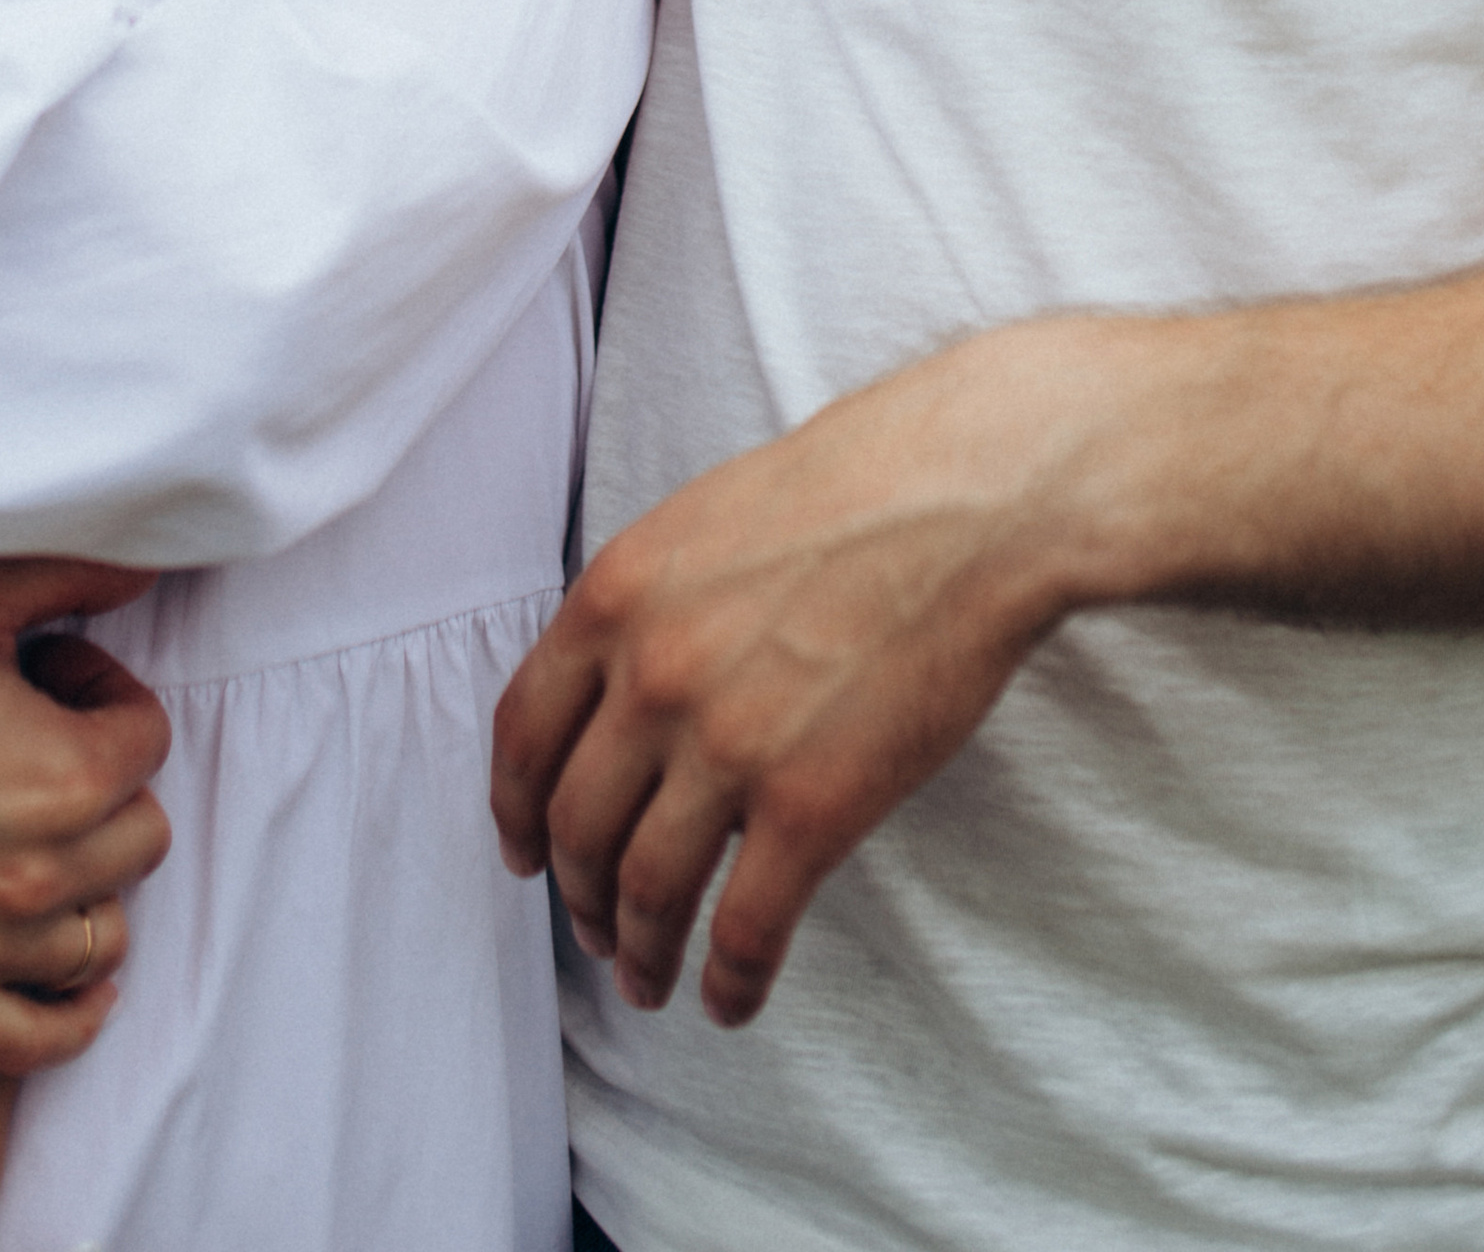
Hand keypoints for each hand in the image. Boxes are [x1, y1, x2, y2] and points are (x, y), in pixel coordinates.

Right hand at [0, 555, 173, 1073]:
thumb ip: (68, 573)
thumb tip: (142, 555)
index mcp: (67, 774)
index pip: (146, 734)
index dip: (100, 691)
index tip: (42, 674)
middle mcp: (44, 873)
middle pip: (138, 833)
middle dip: (102, 783)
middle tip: (29, 748)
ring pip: (104, 932)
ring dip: (88, 882)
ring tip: (29, 837)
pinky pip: (48, 1034)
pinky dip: (73, 1004)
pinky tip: (57, 959)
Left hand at [492, 323, 1139, 1029]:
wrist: (968, 496)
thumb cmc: (855, 485)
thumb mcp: (704, 518)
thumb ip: (649, 603)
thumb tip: (623, 686)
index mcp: (614, 596)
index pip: (523, 734)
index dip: (515, 810)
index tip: (526, 852)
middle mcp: (649, 677)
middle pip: (577, 826)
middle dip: (578, 895)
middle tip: (594, 929)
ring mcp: (726, 747)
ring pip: (645, 891)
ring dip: (640, 951)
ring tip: (649, 979)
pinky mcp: (811, 809)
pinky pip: (745, 929)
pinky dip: (728, 980)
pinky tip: (729, 999)